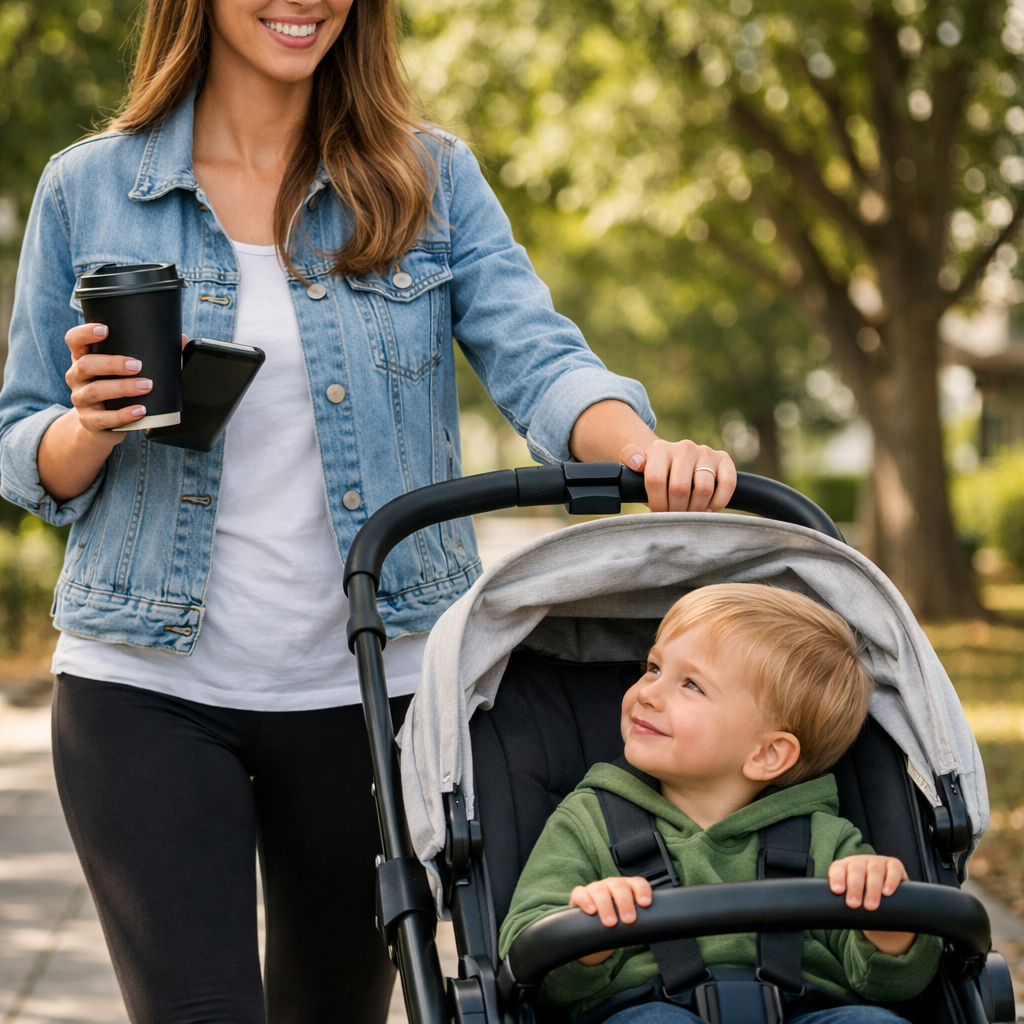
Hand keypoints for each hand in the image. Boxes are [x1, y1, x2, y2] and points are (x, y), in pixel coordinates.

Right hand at [63, 323, 159, 442]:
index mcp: (84, 358)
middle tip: (138, 365)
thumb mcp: (125, 371)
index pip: (74, 340)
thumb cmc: (117, 390)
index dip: (85, 333)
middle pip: (86, 364)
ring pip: (95, 391)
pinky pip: (103, 418)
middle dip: (112, 363)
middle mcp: (77, 376)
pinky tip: (140, 411)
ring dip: (123, 388)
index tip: (105, 330)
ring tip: (146, 386)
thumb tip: (181, 338)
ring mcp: (81, 399)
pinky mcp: (89, 420)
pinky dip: (123, 415)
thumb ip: (149, 354)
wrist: (102, 425)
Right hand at [569, 876, 651, 964]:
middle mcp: (611, 885)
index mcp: (627, 888)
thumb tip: (654, 931)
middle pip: (619, 886)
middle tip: (629, 920)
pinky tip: (591, 911)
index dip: (642, 890)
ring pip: (600, 890)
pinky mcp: (579, 895)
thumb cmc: (616, 922)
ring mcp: (595, 888)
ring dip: (606, 905)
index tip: (645, 903)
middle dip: (625, 902)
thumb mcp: (628, 919)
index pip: (637, 883)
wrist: (593, 929)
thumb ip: (640, 920)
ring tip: (610, 922)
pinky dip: (585, 901)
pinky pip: (580, 893)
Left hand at [620, 439, 735, 512]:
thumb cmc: (657, 473)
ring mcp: (705, 452)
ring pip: (703, 488)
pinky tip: (708, 508)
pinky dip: (719, 502)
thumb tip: (635, 462)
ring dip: (696, 509)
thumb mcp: (637, 469)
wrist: (676, 462)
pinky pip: (727, 484)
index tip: (658, 514)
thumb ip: (631, 460)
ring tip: (689, 514)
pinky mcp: (724, 459)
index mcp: (659, 449)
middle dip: (676, 510)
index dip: (657, 503)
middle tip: (674, 517)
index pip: (656, 480)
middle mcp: (684, 447)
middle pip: (679, 488)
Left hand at [829, 855, 914, 955]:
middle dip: (854, 887)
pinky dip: (890, 881)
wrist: (886, 897)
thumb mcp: (850, 897)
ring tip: (871, 905)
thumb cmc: (862, 897)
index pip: (838, 868)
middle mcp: (860, 861)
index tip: (837, 891)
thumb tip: (829, 918)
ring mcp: (878, 862)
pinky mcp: (894, 865)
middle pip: (856, 870)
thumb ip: (840, 903)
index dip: (837, 878)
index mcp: (845, 866)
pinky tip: (887, 892)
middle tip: (853, 904)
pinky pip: (893, 870)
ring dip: (872, 888)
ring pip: (874, 871)